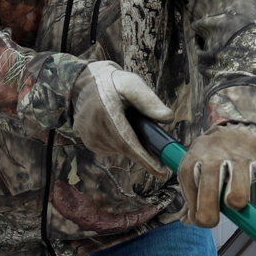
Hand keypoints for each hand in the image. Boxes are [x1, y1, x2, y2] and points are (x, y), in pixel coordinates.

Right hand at [71, 61, 172, 178]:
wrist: (87, 83)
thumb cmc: (115, 84)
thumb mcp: (133, 85)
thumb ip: (149, 101)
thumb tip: (168, 119)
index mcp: (107, 112)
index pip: (128, 142)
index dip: (145, 159)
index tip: (162, 172)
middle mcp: (94, 127)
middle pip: (126, 149)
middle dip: (143, 151)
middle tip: (154, 142)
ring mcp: (89, 137)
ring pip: (119, 150)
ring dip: (129, 143)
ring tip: (127, 123)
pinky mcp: (88, 142)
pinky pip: (110, 149)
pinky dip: (118, 143)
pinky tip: (116, 128)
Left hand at [177, 123, 255, 227]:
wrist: (237, 127)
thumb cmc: (213, 157)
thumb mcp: (195, 168)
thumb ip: (192, 195)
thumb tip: (187, 221)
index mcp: (195, 159)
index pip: (189, 185)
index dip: (194, 208)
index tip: (201, 220)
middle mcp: (216, 156)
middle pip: (211, 184)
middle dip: (209, 209)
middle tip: (212, 221)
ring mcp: (240, 156)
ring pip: (239, 181)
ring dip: (238, 197)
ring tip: (237, 203)